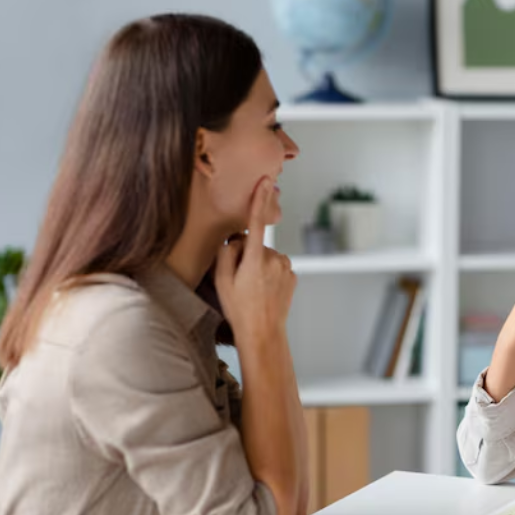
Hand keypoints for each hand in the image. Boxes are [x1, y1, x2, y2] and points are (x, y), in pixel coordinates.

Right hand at [215, 177, 296, 339]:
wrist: (263, 333)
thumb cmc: (239, 309)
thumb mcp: (221, 281)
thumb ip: (226, 253)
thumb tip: (236, 238)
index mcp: (255, 259)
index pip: (256, 224)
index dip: (259, 201)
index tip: (265, 181)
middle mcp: (275, 260)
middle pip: (255, 245)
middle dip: (246, 254)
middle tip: (239, 280)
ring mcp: (286, 268)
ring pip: (266, 256)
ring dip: (258, 265)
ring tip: (252, 288)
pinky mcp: (293, 276)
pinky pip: (276, 267)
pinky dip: (269, 273)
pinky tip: (264, 290)